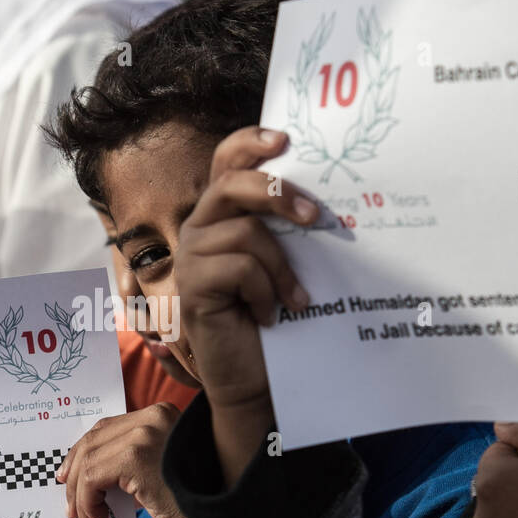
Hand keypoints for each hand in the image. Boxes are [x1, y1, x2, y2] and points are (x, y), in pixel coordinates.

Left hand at [56, 404, 192, 517]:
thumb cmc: (194, 501)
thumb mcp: (160, 469)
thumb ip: (131, 460)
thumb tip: (89, 474)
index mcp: (161, 413)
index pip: (108, 427)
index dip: (82, 452)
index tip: (69, 477)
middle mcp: (153, 416)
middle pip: (94, 440)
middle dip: (76, 473)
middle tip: (70, 504)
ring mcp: (144, 434)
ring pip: (89, 461)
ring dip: (80, 495)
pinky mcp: (136, 458)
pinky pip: (93, 479)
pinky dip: (88, 502)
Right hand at [174, 127, 316, 412]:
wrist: (256, 378)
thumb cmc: (276, 318)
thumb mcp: (285, 263)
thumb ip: (288, 228)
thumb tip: (326, 198)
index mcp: (222, 214)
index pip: (225, 162)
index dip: (249, 143)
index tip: (285, 139)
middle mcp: (200, 228)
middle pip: (231, 185)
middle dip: (277, 192)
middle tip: (316, 217)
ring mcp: (191, 256)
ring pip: (244, 232)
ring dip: (280, 268)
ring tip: (295, 299)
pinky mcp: (192, 286)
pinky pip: (240, 267)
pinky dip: (266, 291)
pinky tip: (270, 315)